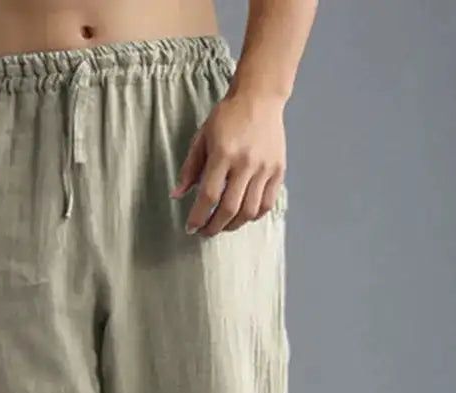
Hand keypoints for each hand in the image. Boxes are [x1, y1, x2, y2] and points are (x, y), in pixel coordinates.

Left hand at [172, 92, 285, 237]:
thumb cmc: (228, 116)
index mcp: (223, 154)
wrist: (260, 97)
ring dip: (233, 225)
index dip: (198, 217)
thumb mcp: (202, 138)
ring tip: (222, 226)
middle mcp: (246, 163)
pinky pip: (267, 203)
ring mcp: (265, 168)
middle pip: (229, 209)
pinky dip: (254, 216)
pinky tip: (242, 216)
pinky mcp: (278, 170)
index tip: (191, 228)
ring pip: (249, 211)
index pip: (208, 196)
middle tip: (205, 232)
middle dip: (214, 226)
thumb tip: (177, 195)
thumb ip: (189, 168)